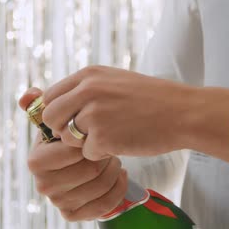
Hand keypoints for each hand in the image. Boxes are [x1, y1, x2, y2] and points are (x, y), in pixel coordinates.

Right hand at [19, 90, 127, 221]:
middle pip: (87, 170)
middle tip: (110, 145)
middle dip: (104, 155)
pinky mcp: (73, 214)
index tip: (96, 132)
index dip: (88, 141)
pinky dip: (118, 189)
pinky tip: (122, 175)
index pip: (68, 152)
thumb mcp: (65, 114)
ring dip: (114, 169)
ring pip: (98, 186)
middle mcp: (43, 184)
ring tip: (115, 157)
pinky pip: (103, 205)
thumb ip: (47, 102)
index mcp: (36, 159)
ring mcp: (58, 201)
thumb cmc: (78, 134)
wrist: (95, 156)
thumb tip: (28, 96)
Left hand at [40, 65, 197, 159]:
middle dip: (64, 130)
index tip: (73, 122)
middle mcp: (87, 90)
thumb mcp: (114, 82)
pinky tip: (124, 142)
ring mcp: (93, 114)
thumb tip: (45, 103)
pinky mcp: (102, 138)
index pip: (50, 96)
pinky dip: (103, 154)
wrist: (183, 113)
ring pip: (67, 138)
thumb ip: (84, 90)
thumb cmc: (152, 99)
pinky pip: (88, 154)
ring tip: (113, 135)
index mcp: (89, 75)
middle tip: (89, 134)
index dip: (58, 113)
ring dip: (85, 143)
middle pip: (51, 118)